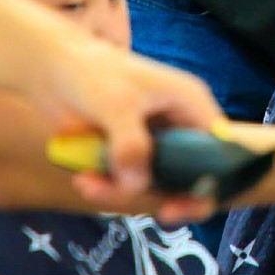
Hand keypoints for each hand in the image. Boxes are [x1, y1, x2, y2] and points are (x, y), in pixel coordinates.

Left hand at [46, 41, 226, 219]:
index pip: (220, 150)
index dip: (210, 182)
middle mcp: (179, 127)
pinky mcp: (131, 155)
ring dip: (122, 193)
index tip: (177, 206)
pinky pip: (130, 183)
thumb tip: (137, 187)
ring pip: (155, 185)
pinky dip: (109, 188)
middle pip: (190, 176)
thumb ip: (130, 145)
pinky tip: (85, 180)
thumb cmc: (92, 73)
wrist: (54, 69)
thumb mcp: (116, 105)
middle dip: (160, 195)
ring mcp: (155, 144)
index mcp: (191, 104)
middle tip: (138, 205)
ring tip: (88, 183)